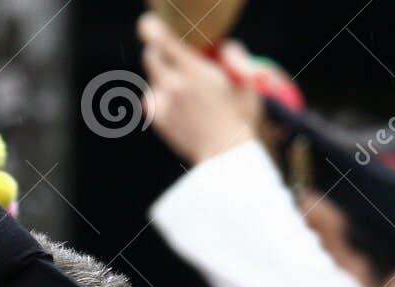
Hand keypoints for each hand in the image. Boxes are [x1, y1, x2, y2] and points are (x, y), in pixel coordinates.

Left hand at [138, 14, 261, 164]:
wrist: (223, 155)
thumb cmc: (240, 118)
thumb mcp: (247, 83)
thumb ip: (235, 58)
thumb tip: (223, 46)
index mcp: (195, 72)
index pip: (165, 44)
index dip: (153, 30)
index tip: (146, 22)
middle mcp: (173, 86)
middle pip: (151, 56)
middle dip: (159, 50)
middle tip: (174, 55)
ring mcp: (162, 104)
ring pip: (153, 78)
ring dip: (164, 76)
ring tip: (187, 90)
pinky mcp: (157, 119)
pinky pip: (152, 99)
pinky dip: (160, 96)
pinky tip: (178, 104)